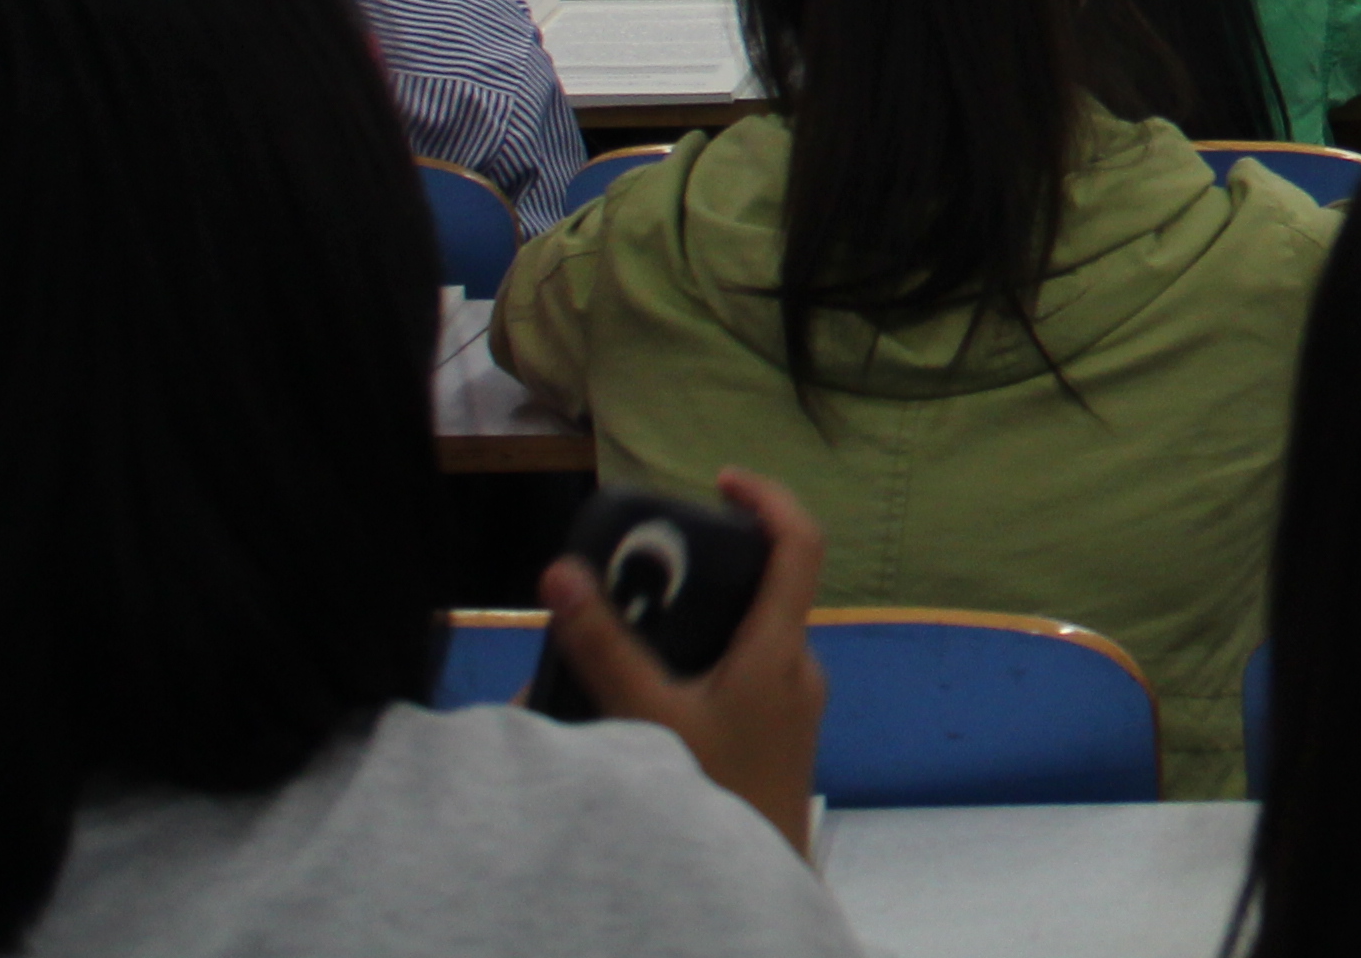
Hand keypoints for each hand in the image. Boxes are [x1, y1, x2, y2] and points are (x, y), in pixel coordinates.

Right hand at [535, 467, 830, 859]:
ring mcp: (793, 703)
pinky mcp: (780, 733)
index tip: (721, 480)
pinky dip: (705, 662)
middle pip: (766, 586)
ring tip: (636, 629)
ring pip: (751, 635)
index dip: (767, 498)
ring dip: (700, 622)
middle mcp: (798, 667)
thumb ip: (603, 647)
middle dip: (708, 568)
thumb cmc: (712, 799)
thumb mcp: (647, 719)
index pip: (800, 543)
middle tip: (648, 568)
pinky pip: (746, 674)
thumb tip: (561, 574)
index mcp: (780, 649)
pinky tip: (653, 689)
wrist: (756, 880)